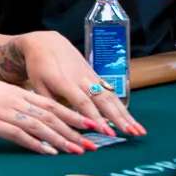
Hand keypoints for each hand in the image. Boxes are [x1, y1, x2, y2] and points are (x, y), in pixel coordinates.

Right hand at [0, 73, 89, 154]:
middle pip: (51, 116)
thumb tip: (29, 112)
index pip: (51, 104)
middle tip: (92, 143)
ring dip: (61, 140)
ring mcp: (5, 112)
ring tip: (77, 150)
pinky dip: (36, 144)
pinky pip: (19, 135)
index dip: (72, 115)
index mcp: (17, 92)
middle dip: (74, 130)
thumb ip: (14, 101)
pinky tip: (48, 152)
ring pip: (40, 126)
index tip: (89, 124)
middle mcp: (16, 100)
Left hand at [17, 31, 144, 137]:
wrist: (45, 42)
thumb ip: (51, 105)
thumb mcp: (38, 86)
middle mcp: (81, 78)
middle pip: (103, 100)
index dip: (96, 118)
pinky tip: (129, 118)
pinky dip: (120, 105)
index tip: (107, 133)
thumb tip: (60, 126)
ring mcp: (90, 76)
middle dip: (119, 118)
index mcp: (65, 82)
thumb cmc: (39, 66)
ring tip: (138, 130)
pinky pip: (110, 91)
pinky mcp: (94, 74)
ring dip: (125, 114)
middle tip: (132, 133)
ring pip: (111, 96)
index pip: (83, 102)